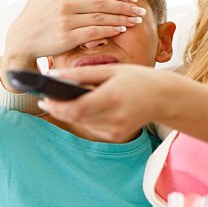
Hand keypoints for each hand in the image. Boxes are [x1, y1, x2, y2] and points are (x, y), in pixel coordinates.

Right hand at [0, 0, 146, 87]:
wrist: (21, 41)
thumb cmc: (33, 13)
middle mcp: (64, 4)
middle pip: (102, 3)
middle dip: (125, 6)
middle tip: (141, 9)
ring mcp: (65, 21)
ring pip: (101, 18)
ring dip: (122, 18)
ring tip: (136, 19)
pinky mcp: (66, 38)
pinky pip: (94, 32)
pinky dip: (110, 30)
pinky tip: (121, 29)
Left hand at [38, 63, 176, 141]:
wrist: (164, 98)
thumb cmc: (137, 79)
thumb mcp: (111, 71)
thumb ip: (82, 74)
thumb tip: (54, 76)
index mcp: (112, 97)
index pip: (75, 108)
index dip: (55, 106)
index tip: (43, 99)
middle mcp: (114, 117)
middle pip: (75, 117)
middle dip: (60, 107)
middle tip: (51, 96)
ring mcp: (115, 129)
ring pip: (81, 123)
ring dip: (73, 112)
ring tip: (76, 97)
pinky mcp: (115, 135)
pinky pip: (91, 127)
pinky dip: (86, 117)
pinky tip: (94, 105)